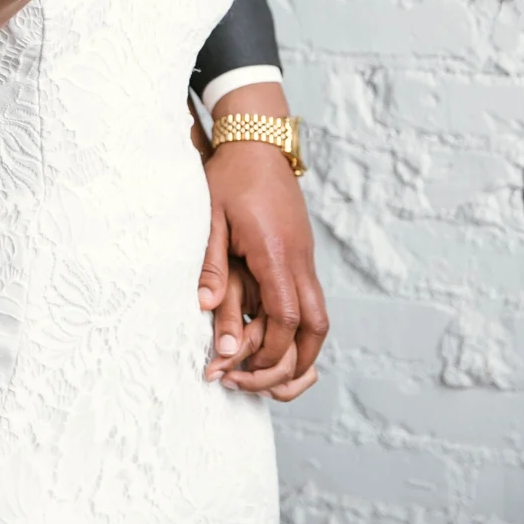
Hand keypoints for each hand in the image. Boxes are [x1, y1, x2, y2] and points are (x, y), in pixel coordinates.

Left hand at [197, 138, 325, 401]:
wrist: (258, 139)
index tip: (239, 369)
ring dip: (301, 350)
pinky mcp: (301, 253)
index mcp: (277, 253)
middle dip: (293, 363)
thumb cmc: (231, 177)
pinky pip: (310, 300)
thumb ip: (211, 267)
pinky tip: (272, 339)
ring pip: (319, 316)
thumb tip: (204, 312)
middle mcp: (299, 259)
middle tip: (258, 384)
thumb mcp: (211, 220)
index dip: (268, 351)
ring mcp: (304, 256)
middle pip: (316, 325)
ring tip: (269, 374)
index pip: (287, 317)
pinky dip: (299, 329)